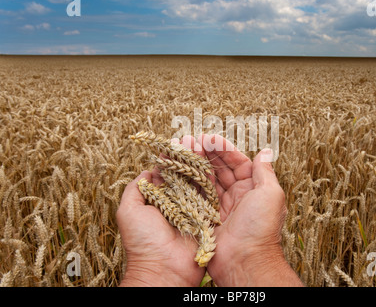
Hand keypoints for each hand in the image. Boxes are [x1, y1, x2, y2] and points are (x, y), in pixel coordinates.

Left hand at [117, 136, 205, 286]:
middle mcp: (175, 203)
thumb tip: (147, 171)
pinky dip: (212, 182)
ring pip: (197, 183)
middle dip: (188, 158)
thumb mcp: (128, 210)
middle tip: (193, 140)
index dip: (170, 158)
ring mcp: (192, 210)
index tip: (176, 142)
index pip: (165, 174)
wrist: (163, 269)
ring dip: (200, 165)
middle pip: (183, 175)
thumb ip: (135, 188)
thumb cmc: (142, 241)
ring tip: (204, 146)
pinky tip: (214, 165)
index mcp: (158, 200)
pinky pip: (210, 197)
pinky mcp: (206, 218)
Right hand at [198, 134, 303, 286]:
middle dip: (207, 153)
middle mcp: (237, 196)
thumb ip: (265, 172)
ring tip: (183, 151)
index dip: (224, 149)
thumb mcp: (270, 194)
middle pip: (221, 169)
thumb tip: (266, 151)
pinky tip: (180, 170)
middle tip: (192, 140)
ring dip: (197, 164)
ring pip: (207, 180)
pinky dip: (189, 182)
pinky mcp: (207, 217)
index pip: (238, 162)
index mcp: (253, 189)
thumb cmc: (261, 227)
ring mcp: (221, 206)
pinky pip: (198, 196)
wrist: (245, 261)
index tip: (209, 137)